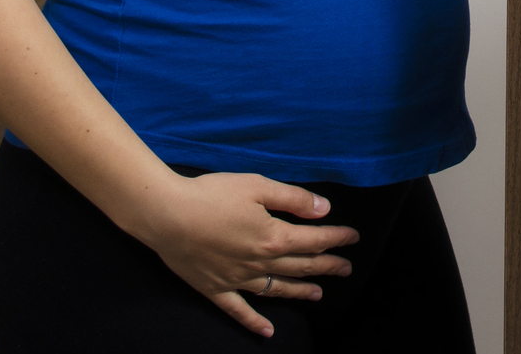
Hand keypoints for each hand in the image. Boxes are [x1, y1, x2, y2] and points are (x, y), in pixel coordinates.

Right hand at [140, 171, 358, 337]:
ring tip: (319, 293)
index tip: (353, 238)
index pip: (313, 239)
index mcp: (273, 237)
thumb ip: (292, 199)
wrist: (167, 215)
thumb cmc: (211, 195)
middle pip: (300, 266)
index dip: (336, 238)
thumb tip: (323, 210)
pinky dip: (254, 323)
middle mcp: (259, 263)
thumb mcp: (257, 186)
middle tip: (346, 268)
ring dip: (301, 291)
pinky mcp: (215, 289)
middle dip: (327, 266)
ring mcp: (237, 279)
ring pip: (277, 289)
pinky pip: (239, 311)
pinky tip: (267, 332)